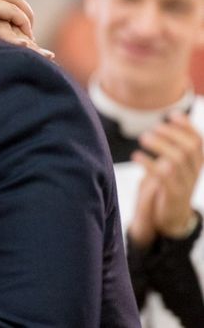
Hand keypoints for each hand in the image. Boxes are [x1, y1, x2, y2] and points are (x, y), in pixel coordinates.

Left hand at [129, 112, 203, 244]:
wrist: (169, 219)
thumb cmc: (165, 187)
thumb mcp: (170, 165)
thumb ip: (170, 147)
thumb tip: (165, 122)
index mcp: (196, 164)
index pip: (199, 142)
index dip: (187, 127)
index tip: (172, 115)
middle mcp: (194, 172)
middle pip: (189, 148)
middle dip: (171, 134)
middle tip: (153, 129)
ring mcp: (185, 184)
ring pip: (178, 160)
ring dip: (160, 146)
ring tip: (143, 138)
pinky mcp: (173, 195)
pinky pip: (164, 177)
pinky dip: (149, 164)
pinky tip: (136, 157)